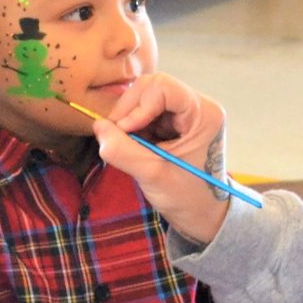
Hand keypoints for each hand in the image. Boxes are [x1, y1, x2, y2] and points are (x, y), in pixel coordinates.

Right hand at [93, 73, 228, 242]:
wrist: (203, 215)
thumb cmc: (188, 197)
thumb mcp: (153, 176)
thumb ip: (124, 151)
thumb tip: (98, 127)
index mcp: (203, 114)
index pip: (163, 87)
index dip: (138, 105)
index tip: (124, 131)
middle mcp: (196, 106)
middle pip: (152, 87)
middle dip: (129, 110)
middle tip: (117, 137)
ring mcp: (184, 113)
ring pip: (145, 98)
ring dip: (129, 120)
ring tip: (130, 146)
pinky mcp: (172, 122)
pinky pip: (144, 111)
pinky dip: (133, 126)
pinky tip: (137, 147)